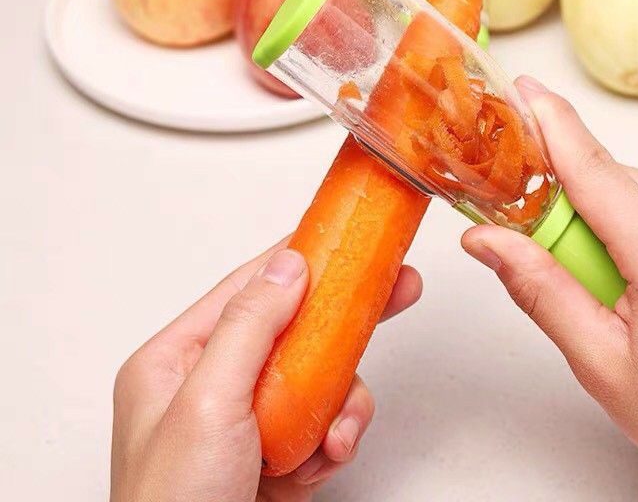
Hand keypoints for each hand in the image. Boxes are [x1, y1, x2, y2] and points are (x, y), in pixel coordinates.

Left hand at [111, 239, 421, 501]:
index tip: (344, 236)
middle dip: (345, 322)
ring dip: (341, 406)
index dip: (300, 258)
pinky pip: (324, 425)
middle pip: (295, 329)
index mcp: (178, 360)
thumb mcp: (207, 405)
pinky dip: (335, 442)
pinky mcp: (277, 454)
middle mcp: (214, 385)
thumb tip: (286, 264)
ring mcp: (248, 421)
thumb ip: (248, 327)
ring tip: (337, 436)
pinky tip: (323, 463)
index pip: (249, 288)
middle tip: (396, 291)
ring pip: (320, 380)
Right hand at [462, 76, 637, 501]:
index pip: (589, 165)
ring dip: (599, 224)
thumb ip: (540, 290)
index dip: (547, 122)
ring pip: (631, 193)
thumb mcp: (602, 364)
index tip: (519, 90)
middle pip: (603, 179)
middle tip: (552, 264)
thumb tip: (487, 240)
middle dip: (564, 207)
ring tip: (611, 295)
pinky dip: (632, 230)